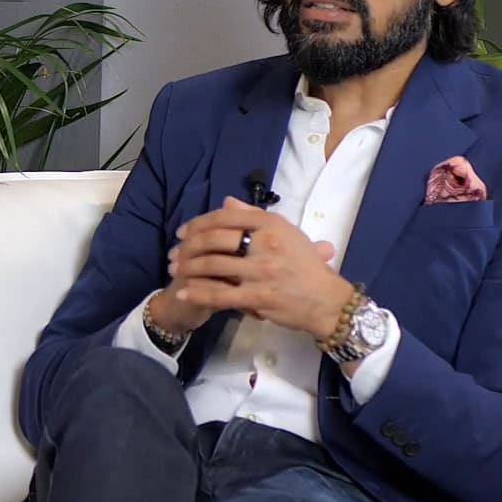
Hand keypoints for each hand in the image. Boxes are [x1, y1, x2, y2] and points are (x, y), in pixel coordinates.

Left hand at [165, 197, 349, 339]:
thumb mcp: (287, 233)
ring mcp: (261, 271)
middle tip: (173, 253)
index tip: (183, 231)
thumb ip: (254, 215)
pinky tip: (183, 294)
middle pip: (215, 239)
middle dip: (188, 246)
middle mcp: (266, 244)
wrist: (327, 300)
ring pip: (213, 266)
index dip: (199, 222)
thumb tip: (226, 201)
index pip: (226, 216)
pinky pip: (220, 294)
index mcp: (272, 224)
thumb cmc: (306, 265)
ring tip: (174, 271)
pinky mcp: (258, 297)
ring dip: (188, 268)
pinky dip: (198, 294)